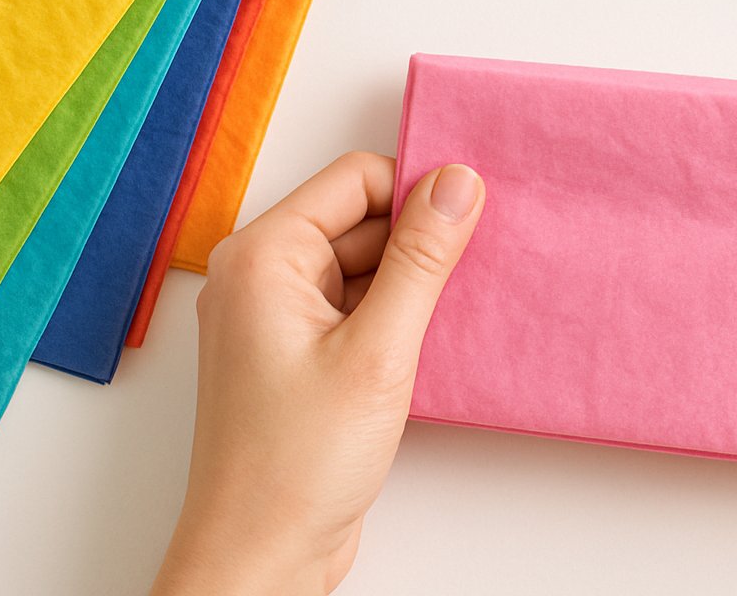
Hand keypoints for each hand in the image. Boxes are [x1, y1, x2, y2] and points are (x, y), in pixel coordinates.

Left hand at [152, 153, 485, 595]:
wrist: (261, 555)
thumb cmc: (295, 465)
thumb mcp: (378, 350)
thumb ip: (422, 259)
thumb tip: (457, 183)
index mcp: (263, 257)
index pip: (355, 180)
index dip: (417, 190)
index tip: (472, 212)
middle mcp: (262, 276)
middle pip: (362, 219)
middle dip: (421, 239)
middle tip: (475, 266)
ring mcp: (279, 317)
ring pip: (366, 264)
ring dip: (414, 281)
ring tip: (456, 310)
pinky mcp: (301, 353)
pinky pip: (359, 305)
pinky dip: (398, 314)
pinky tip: (434, 337)